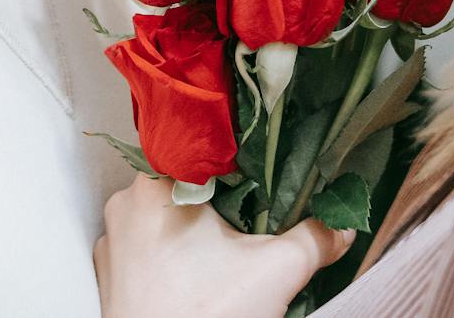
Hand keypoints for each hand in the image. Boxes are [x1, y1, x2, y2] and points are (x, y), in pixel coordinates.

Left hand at [93, 175, 355, 317]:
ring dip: (196, 232)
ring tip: (230, 256)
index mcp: (155, 182)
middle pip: (186, 187)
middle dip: (222, 203)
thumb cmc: (208, 311)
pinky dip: (172, 258)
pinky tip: (201, 277)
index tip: (268, 181)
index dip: (241, 164)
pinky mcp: (110, 278)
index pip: (206, 151)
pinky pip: (147, 251)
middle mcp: (124, 204)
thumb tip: (343, 227)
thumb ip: (315, 237)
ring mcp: (111, 243)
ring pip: (165, 221)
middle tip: (255, 224)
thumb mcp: (277, 268)